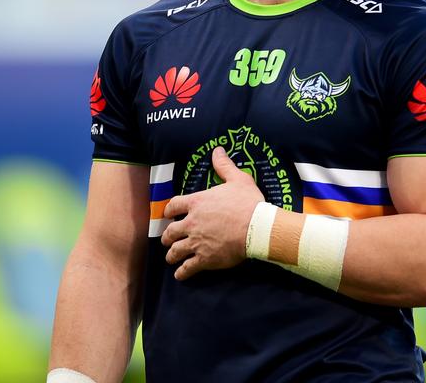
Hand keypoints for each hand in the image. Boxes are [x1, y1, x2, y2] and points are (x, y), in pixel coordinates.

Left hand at [160, 147, 263, 280]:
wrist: (257, 228)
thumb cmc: (248, 202)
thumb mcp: (238, 179)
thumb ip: (224, 165)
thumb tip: (217, 150)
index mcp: (197, 202)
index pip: (174, 206)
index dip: (169, 211)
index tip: (169, 214)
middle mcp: (192, 222)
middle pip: (170, 232)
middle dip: (167, 237)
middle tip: (168, 240)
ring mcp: (196, 242)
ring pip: (176, 251)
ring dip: (172, 255)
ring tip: (171, 258)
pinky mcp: (205, 258)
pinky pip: (187, 268)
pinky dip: (182, 272)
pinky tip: (180, 275)